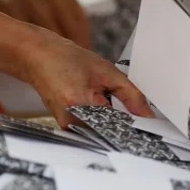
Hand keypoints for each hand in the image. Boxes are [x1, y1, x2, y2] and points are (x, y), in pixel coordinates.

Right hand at [20, 27, 152, 127]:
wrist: (38, 57)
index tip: (151, 126)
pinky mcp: (67, 128)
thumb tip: (148, 115)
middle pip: (110, 132)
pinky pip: (93, 129)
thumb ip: (131, 95)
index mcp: (81, 105)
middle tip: (129, 109)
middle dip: (125, 123)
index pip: (119, 125)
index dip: (136, 124)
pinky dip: (102, 120)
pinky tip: (99, 105)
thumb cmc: (66, 59)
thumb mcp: (106, 71)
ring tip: (106, 102)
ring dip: (113, 121)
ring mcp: (67, 128)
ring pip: (103, 132)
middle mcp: (71, 122)